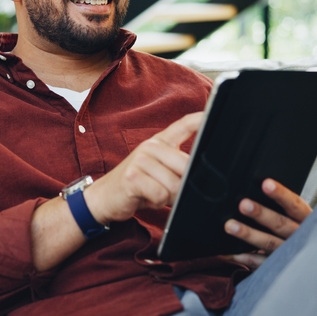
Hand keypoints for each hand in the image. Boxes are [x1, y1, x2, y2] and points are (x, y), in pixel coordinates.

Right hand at [85, 112, 202, 224]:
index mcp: (159, 143)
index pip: (182, 125)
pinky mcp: (133, 177)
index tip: (211, 113)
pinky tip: (144, 197)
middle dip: (181, 186)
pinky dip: (156, 203)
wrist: (104, 196)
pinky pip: (161, 195)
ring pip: (174, 184)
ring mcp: (140, 160)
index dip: (199, 119)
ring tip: (151, 192)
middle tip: (165, 189)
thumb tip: (198, 172)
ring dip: (167, 197)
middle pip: (186, 165)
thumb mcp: (158, 171)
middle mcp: (150, 146)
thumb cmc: (137, 185)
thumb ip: (177, 166)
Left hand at [223, 178, 311, 268]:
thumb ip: (285, 207)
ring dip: (248, 234)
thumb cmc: (303, 231)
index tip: (266, 184)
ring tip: (230, 226)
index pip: (294, 204)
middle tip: (243, 204)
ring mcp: (290, 253)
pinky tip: (231, 253)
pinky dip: (245, 257)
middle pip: (280, 223)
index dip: (281, 194)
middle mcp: (300, 236)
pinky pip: (261, 263)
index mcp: (307, 219)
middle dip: (261, 214)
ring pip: (268, 243)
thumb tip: (261, 188)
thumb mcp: (302, 218)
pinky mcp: (280, 267)